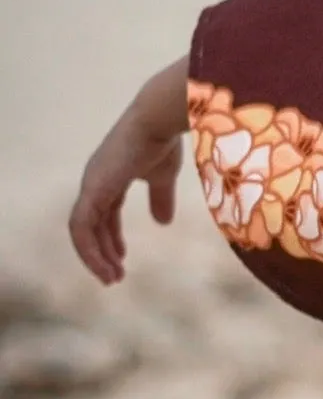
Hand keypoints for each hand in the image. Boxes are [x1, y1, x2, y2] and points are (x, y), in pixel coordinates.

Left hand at [69, 59, 188, 284]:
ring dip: (95, 256)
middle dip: (102, 253)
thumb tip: (163, 223)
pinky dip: (90, 249)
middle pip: (91, 225)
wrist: (158, 120)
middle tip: (115, 276)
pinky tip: (106, 264)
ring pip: (83, 231)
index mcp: (110, 177)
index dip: (111, 238)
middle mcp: (95, 182)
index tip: (122, 259)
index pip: (103, 214)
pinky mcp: (92, 191)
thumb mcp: (163, 177)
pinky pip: (82, 228)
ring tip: (112, 277)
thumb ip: (160, 198)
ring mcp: (91, 185)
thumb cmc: (163, 141)